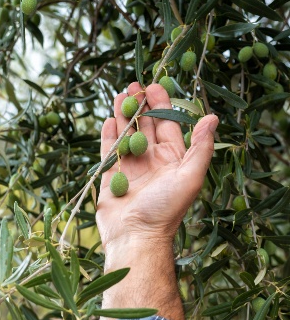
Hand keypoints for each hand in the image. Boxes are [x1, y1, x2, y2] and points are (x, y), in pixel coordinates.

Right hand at [97, 82, 217, 250]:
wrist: (135, 235)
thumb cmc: (165, 209)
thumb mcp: (190, 177)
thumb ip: (200, 148)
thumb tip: (212, 117)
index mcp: (171, 159)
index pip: (166, 125)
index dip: (161, 104)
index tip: (154, 85)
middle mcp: (151, 160)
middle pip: (144, 126)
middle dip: (139, 105)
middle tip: (132, 85)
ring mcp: (130, 167)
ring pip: (126, 135)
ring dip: (123, 115)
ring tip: (119, 96)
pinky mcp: (111, 175)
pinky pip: (109, 151)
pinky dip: (108, 135)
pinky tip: (108, 120)